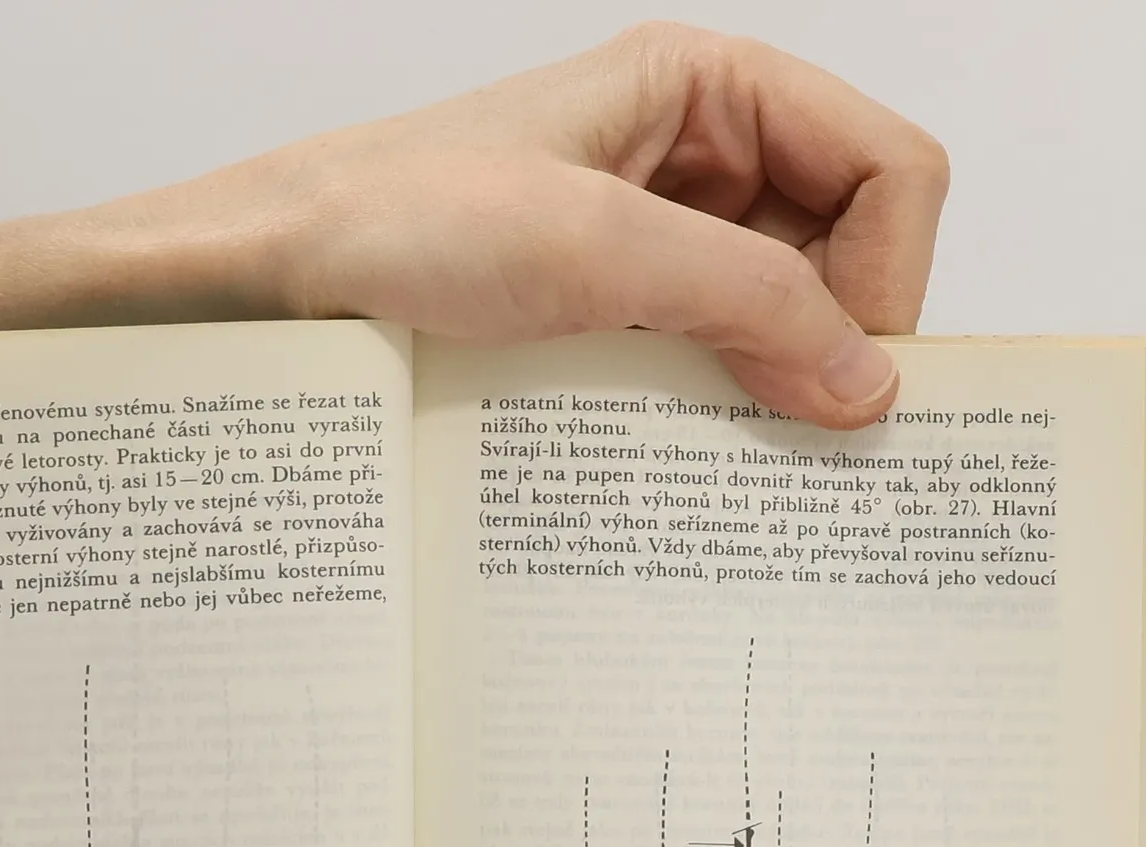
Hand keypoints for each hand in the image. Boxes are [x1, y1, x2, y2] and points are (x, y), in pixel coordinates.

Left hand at [0, 24, 946, 428]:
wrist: (255, 286)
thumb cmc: (387, 223)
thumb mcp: (588, 249)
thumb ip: (745, 301)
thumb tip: (873, 388)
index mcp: (704, 90)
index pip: (887, 165)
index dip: (890, 274)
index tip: (849, 377)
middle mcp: (691, 161)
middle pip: (850, 245)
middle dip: (842, 337)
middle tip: (802, 434)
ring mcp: (649, 247)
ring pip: (783, 315)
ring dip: (778, 384)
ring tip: (735, 454)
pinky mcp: (604, 324)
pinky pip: (706, 363)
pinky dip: (718, 413)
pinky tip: (684, 458)